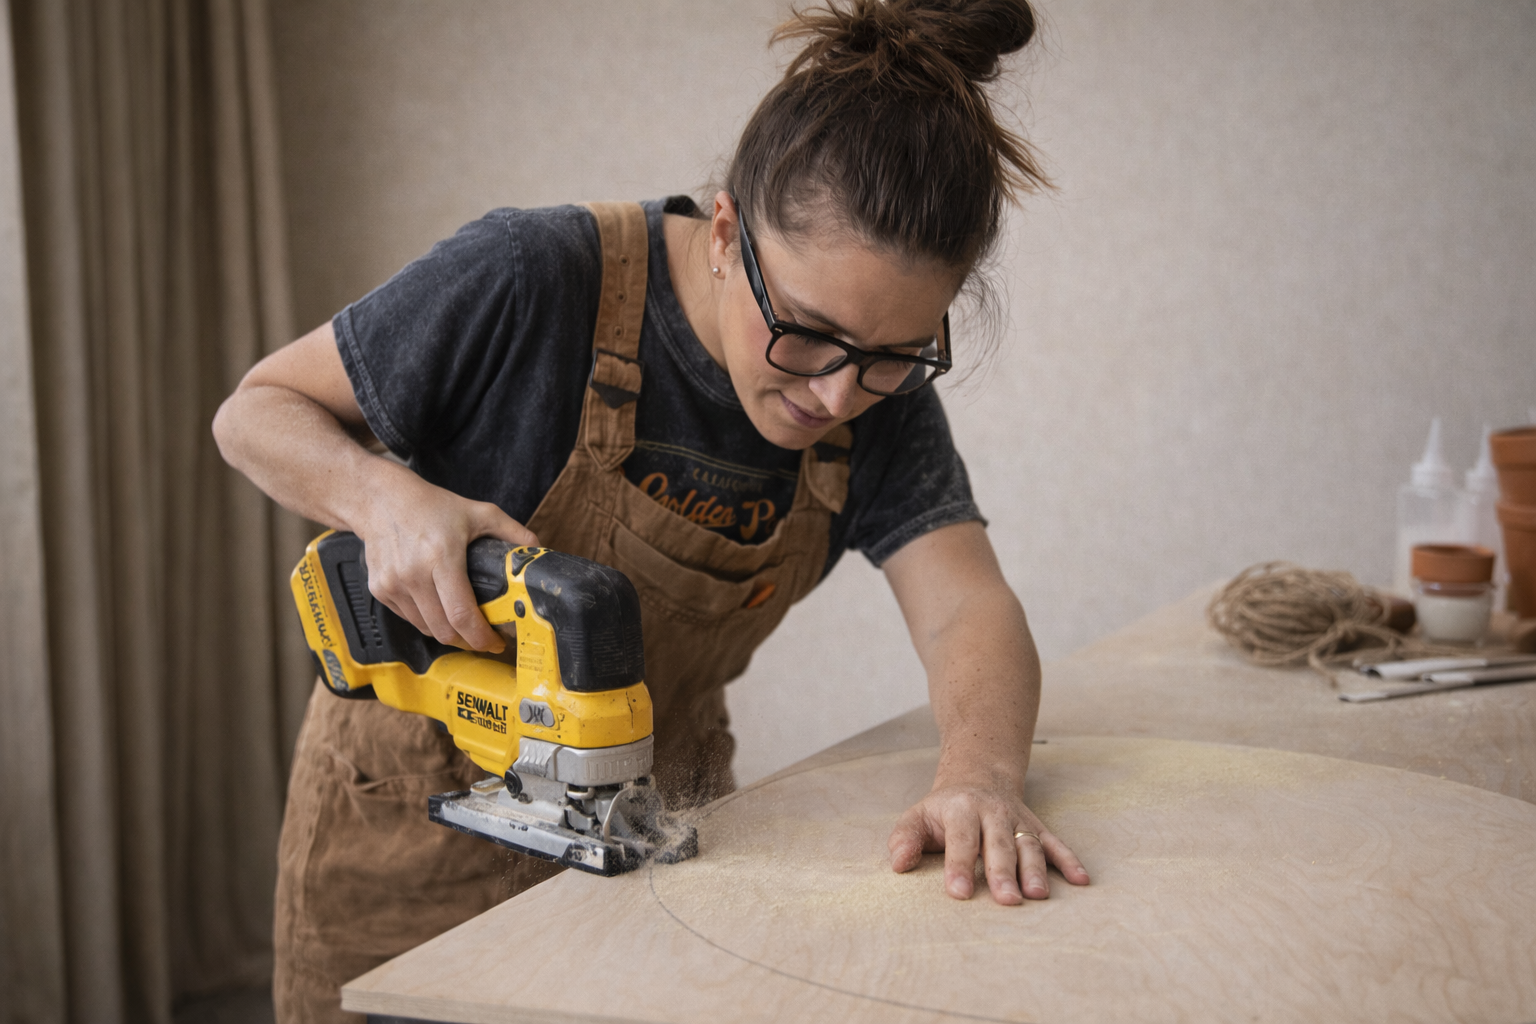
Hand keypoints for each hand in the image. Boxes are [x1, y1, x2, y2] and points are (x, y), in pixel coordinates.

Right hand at [354, 468, 538, 652]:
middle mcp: (413, 574)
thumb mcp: (478, 512)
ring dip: (448, 633)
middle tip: (484, 637)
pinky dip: (427, 621)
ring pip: (426, 629)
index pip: (460, 614)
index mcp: (441, 556)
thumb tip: (538, 551)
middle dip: (469, 641)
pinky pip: (409, 619)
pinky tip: (439, 608)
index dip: (481, 636)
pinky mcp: (380, 590)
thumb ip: (512, 532)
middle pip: (444, 631)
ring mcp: (393, 584)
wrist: (381, 500)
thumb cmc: (430, 506)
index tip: (496, 642)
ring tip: (463, 624)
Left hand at [888, 775, 1088, 903]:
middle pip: (999, 844)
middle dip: (1003, 873)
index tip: (959, 893)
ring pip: (1029, 845)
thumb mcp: (917, 817)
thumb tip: (899, 864)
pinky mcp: (1036, 827)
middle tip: (1006, 901)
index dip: (960, 865)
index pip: (961, 839)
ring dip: (1035, 870)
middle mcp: (992, 812)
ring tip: (1038, 896)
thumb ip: (905, 839)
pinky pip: (1055, 844)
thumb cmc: (943, 810)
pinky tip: (1081, 880)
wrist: (977, 777)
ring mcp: (1017, 820)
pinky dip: (1069, 860)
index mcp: (961, 809)